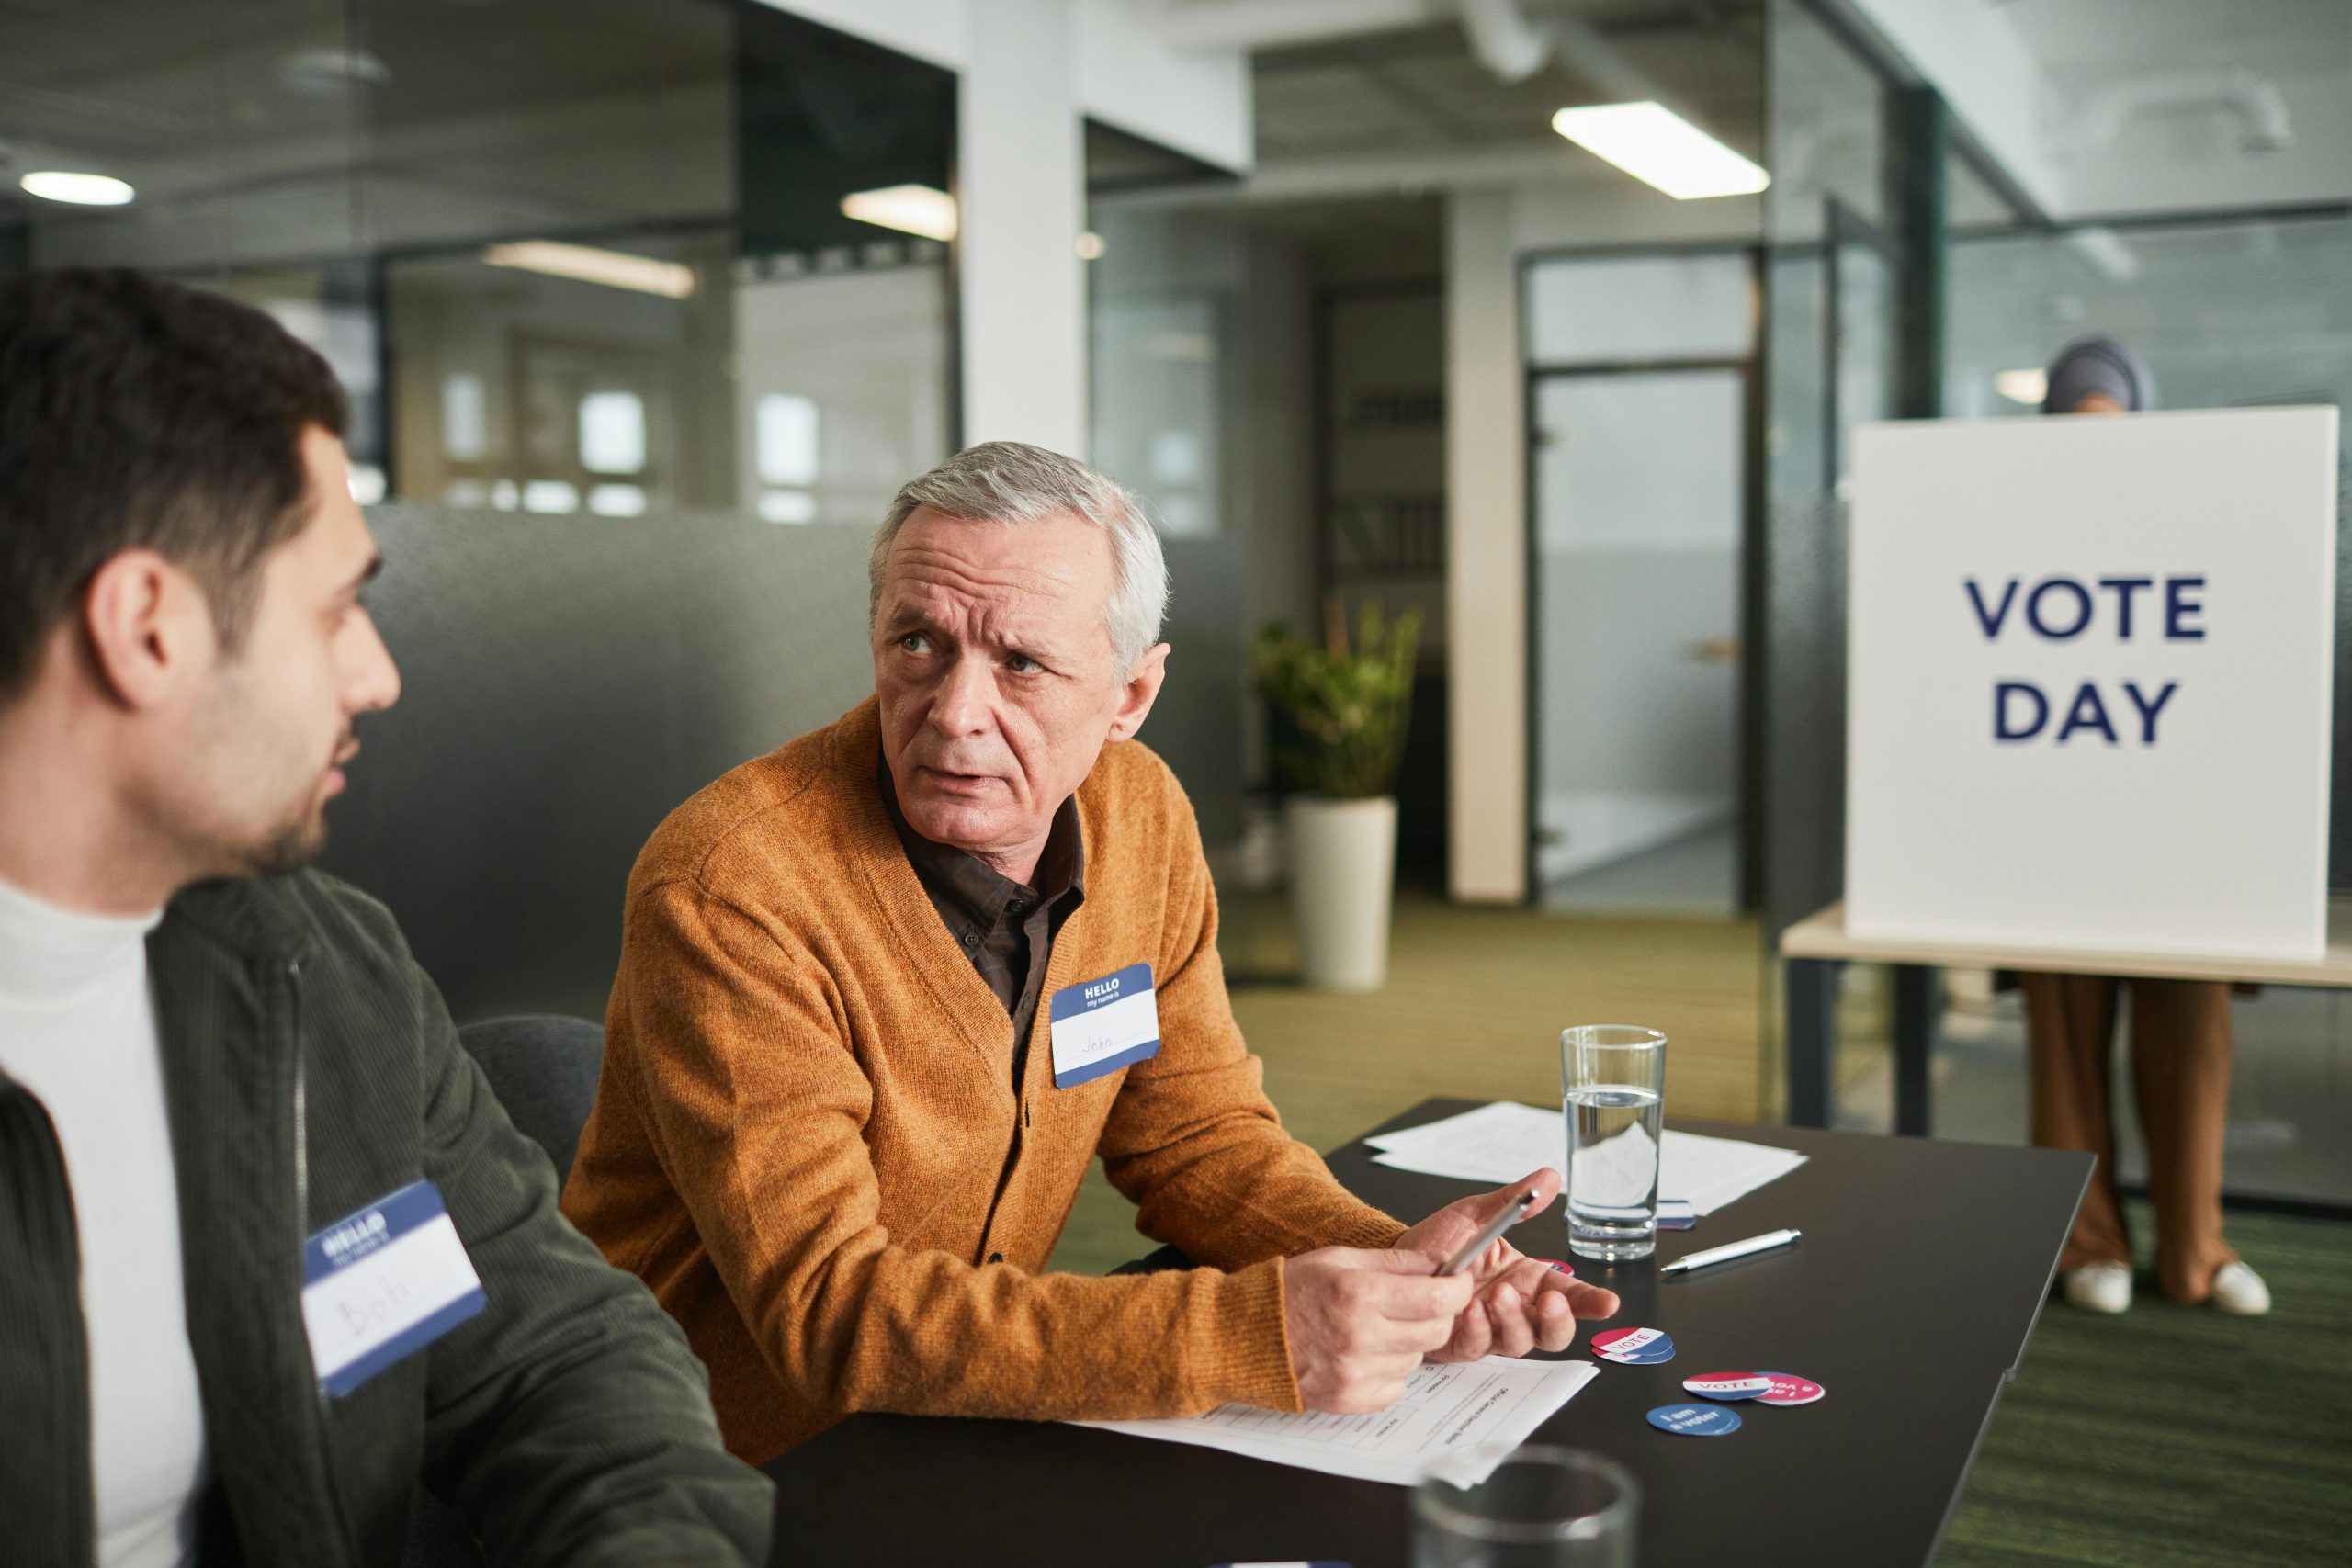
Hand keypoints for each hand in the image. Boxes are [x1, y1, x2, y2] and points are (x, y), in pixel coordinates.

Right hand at [1282, 1247, 1476, 1412]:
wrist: (1244, 1337)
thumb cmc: (1289, 1292)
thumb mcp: (1339, 1259)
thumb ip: (1395, 1262)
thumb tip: (1441, 1265)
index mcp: (1358, 1295)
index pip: (1438, 1298)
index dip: (1457, 1288)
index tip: (1457, 1282)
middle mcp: (1360, 1337)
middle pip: (1436, 1331)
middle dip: (1437, 1313)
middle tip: (1418, 1302)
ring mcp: (1356, 1374)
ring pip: (1417, 1358)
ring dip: (1408, 1342)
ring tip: (1376, 1327)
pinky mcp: (1350, 1400)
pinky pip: (1397, 1386)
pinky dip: (1389, 1370)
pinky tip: (1363, 1353)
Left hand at [1391, 1169, 1621, 1360]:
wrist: (1395, 1260)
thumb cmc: (1438, 1241)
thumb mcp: (1476, 1213)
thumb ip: (1513, 1202)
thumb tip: (1548, 1178)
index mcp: (1525, 1276)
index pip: (1569, 1294)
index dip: (1591, 1301)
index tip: (1608, 1302)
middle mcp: (1514, 1307)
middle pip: (1554, 1332)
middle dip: (1558, 1321)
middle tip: (1550, 1301)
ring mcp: (1490, 1328)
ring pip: (1521, 1342)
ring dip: (1515, 1321)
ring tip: (1497, 1296)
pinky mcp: (1462, 1343)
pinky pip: (1480, 1346)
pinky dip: (1479, 1329)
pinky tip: (1471, 1310)